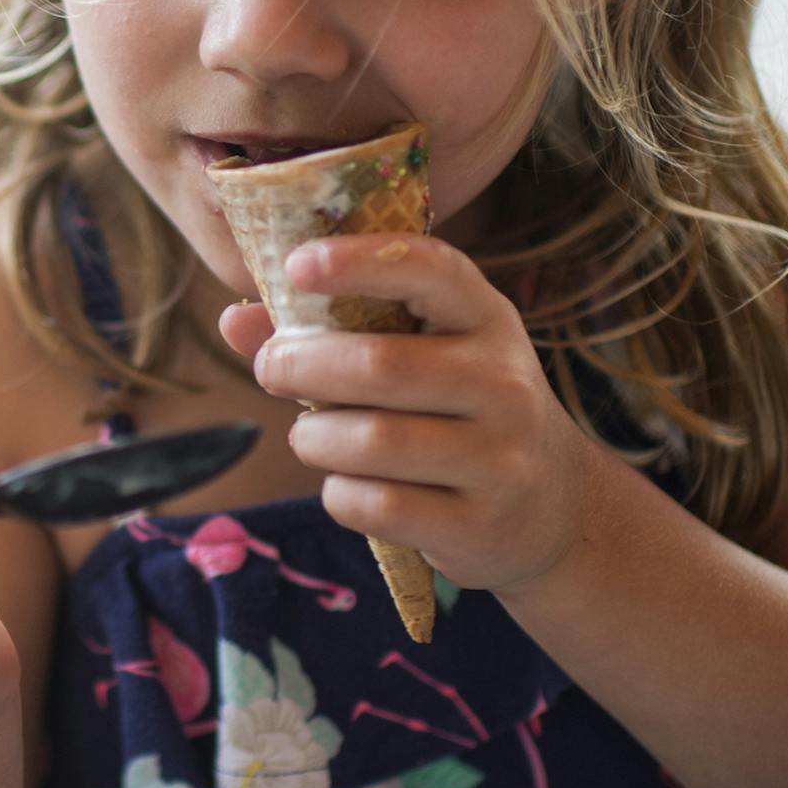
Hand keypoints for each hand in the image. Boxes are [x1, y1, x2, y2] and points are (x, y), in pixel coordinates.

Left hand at [218, 236, 598, 598]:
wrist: (552, 507)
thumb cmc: (458, 413)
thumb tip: (235, 320)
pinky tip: (347, 485)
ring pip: (372, 441)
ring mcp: (499, 459)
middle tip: (270, 368)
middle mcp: (504, 384)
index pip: (432, 270)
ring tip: (308, 436)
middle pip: (379, 365)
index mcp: (487, 321)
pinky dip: (340, 495)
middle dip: (301, 365)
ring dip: (314, 438)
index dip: (360, 261)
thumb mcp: (420, 357)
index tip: (296, 265)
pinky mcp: (480, 526)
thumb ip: (330, 333)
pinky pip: (378, 506)